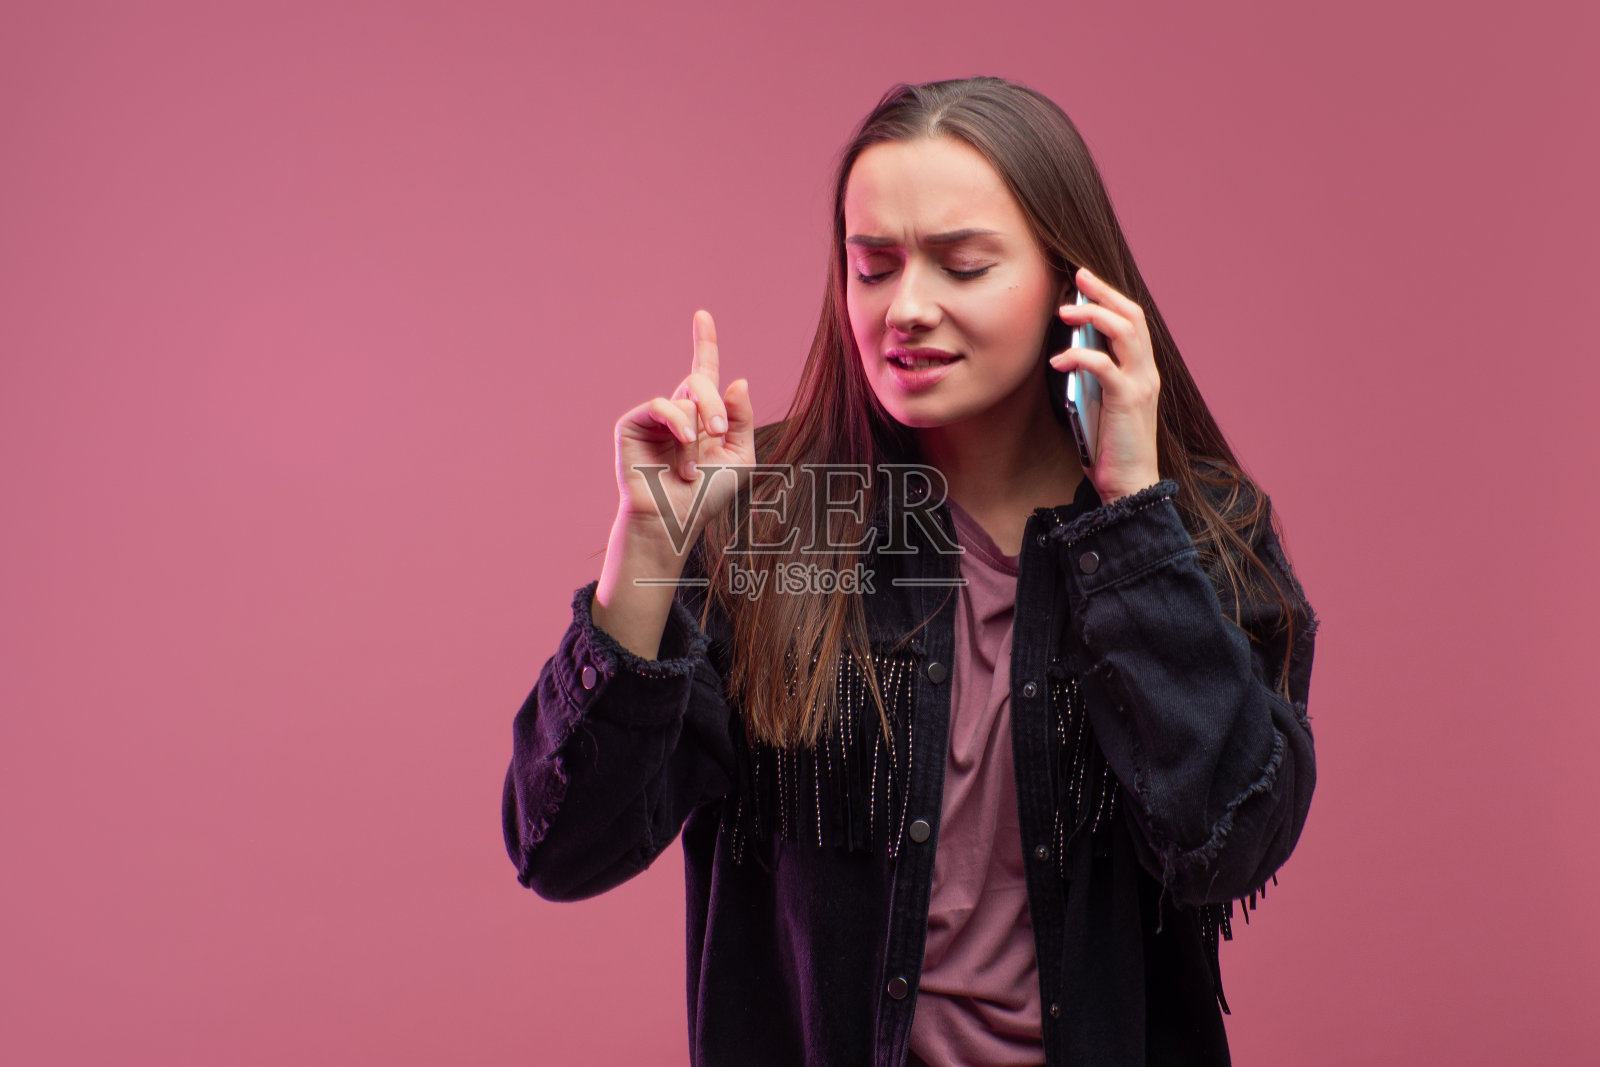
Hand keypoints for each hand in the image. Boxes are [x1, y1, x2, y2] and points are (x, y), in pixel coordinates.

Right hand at [613, 309, 756, 541]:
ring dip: (697, 428)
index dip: (704, 342)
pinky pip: (660, 406)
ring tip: (693, 466)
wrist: (674, 521)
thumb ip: (741, 420)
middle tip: (717, 433)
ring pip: (684, 397)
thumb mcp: (739, 457)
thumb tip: (737, 379)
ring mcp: (654, 417)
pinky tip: (681, 457)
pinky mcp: (632, 424)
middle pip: (701, 381)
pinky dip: (678, 427)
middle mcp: (678, 411)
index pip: (705, 371)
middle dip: (715, 405)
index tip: (702, 315)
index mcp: (703, 416)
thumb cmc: (706, 498)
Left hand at [1048, 267, 1160, 502]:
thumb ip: (1094, 378)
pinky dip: (1080, 356)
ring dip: (1093, 315)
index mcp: (1143, 371)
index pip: (1133, 321)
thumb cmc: (1111, 448)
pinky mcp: (1127, 401)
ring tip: (1064, 310)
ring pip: (1124, 332)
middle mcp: (1147, 372)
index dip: (1111, 297)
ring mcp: (1141, 385)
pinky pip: (1104, 366)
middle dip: (1104, 292)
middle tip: (1076, 278)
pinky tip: (1059, 359)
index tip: (1084, 281)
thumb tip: (1070, 351)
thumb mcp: (1101, 404)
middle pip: (1132, 316)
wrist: (1130, 486)